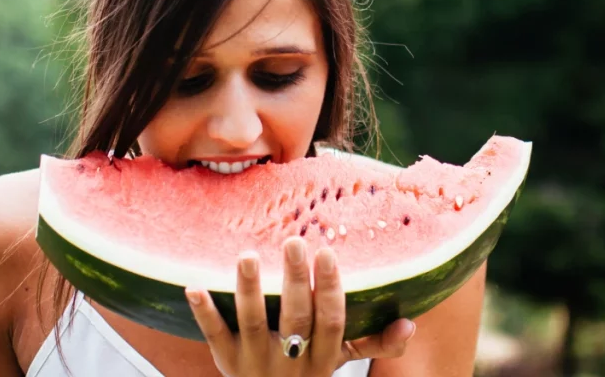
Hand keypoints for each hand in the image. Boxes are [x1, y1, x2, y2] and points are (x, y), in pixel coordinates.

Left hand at [185, 236, 415, 376]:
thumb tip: (410, 324)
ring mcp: (257, 364)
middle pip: (295, 319)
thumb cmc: (308, 376)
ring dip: (250, 290)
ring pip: (254, 324)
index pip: (330, 321)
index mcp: (322, 358)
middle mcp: (291, 362)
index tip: (327, 253)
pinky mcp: (228, 364)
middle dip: (295, 280)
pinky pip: (215, 338)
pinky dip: (205, 313)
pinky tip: (194, 286)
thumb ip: (374, 344)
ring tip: (248, 255)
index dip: (330, 289)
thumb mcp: (340, 363)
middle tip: (293, 241)